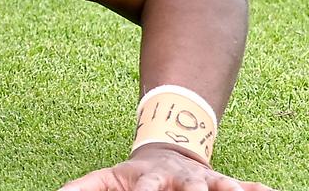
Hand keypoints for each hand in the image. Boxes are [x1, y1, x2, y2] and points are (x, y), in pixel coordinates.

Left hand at [59, 145, 275, 190]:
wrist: (164, 150)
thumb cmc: (131, 175)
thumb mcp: (105, 179)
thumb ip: (81, 188)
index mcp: (147, 179)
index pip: (146, 190)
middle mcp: (176, 180)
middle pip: (186, 190)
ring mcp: (199, 181)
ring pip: (215, 185)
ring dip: (225, 190)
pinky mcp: (218, 182)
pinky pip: (242, 184)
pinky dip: (254, 188)